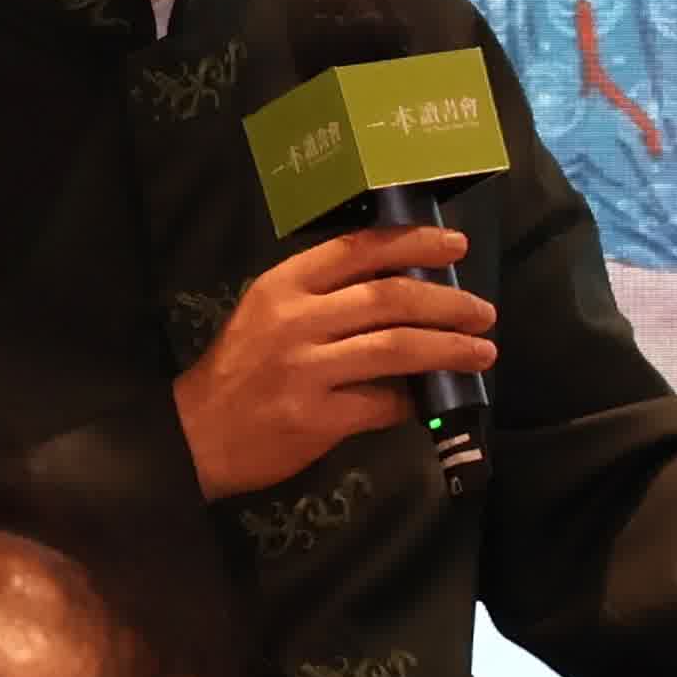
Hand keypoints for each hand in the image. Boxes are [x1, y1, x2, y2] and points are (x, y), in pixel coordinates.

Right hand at [171, 229, 493, 499]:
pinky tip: (435, 398)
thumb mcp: (269, 313)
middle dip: (448, 302)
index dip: (413, 243)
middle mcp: (295, 320)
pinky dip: (416, 399)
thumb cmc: (240, 369)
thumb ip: (325, 296)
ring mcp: (304, 369)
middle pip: (391, 298)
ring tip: (482, 351)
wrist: (192, 434)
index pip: (359, 249)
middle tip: (483, 310)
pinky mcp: (315, 417)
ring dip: (450, 348)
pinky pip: (384, 403)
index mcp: (284, 285)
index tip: (454, 245)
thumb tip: (407, 285)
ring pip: (397, 347)